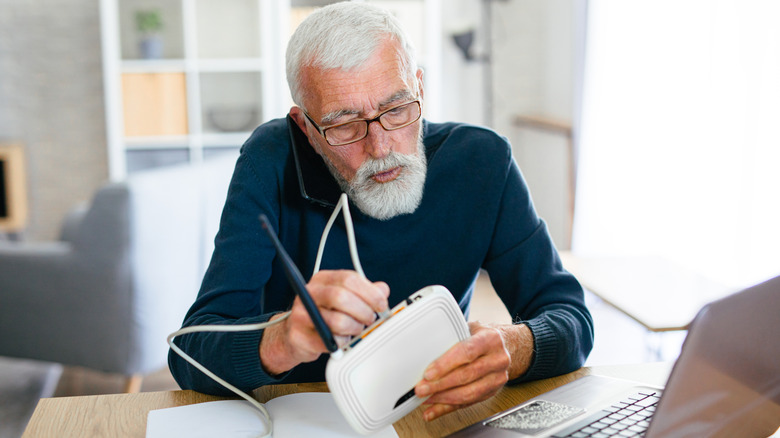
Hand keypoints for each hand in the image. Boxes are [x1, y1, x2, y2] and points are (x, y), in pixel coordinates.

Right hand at [260, 270, 388, 374]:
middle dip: (363, 311)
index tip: (381, 305)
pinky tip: (341, 340)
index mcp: (322, 279)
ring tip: (356, 330)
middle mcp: (308, 293)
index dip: (370, 293)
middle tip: (370, 320)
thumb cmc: (323, 314)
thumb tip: (382, 290)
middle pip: (341, 297)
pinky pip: (329, 342)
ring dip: (354, 329)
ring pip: (337, 321)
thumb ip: (364, 292)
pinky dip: (342, 343)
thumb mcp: (343, 298)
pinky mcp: (298, 336)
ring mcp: (300, 314)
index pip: (349, 279)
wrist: (294, 335)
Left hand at [414, 321, 533, 420]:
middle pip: (466, 375)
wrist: (505, 346)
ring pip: (469, 393)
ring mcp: (498, 378)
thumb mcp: (469, 329)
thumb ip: (451, 338)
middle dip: (440, 385)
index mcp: (491, 339)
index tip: (428, 373)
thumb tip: (423, 351)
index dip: (446, 365)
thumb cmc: (481, 337)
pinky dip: (448, 408)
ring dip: (444, 398)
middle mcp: (498, 359)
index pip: (466, 352)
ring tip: (426, 399)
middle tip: (422, 388)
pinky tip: (433, 410)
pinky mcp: (493, 392)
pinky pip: (468, 403)